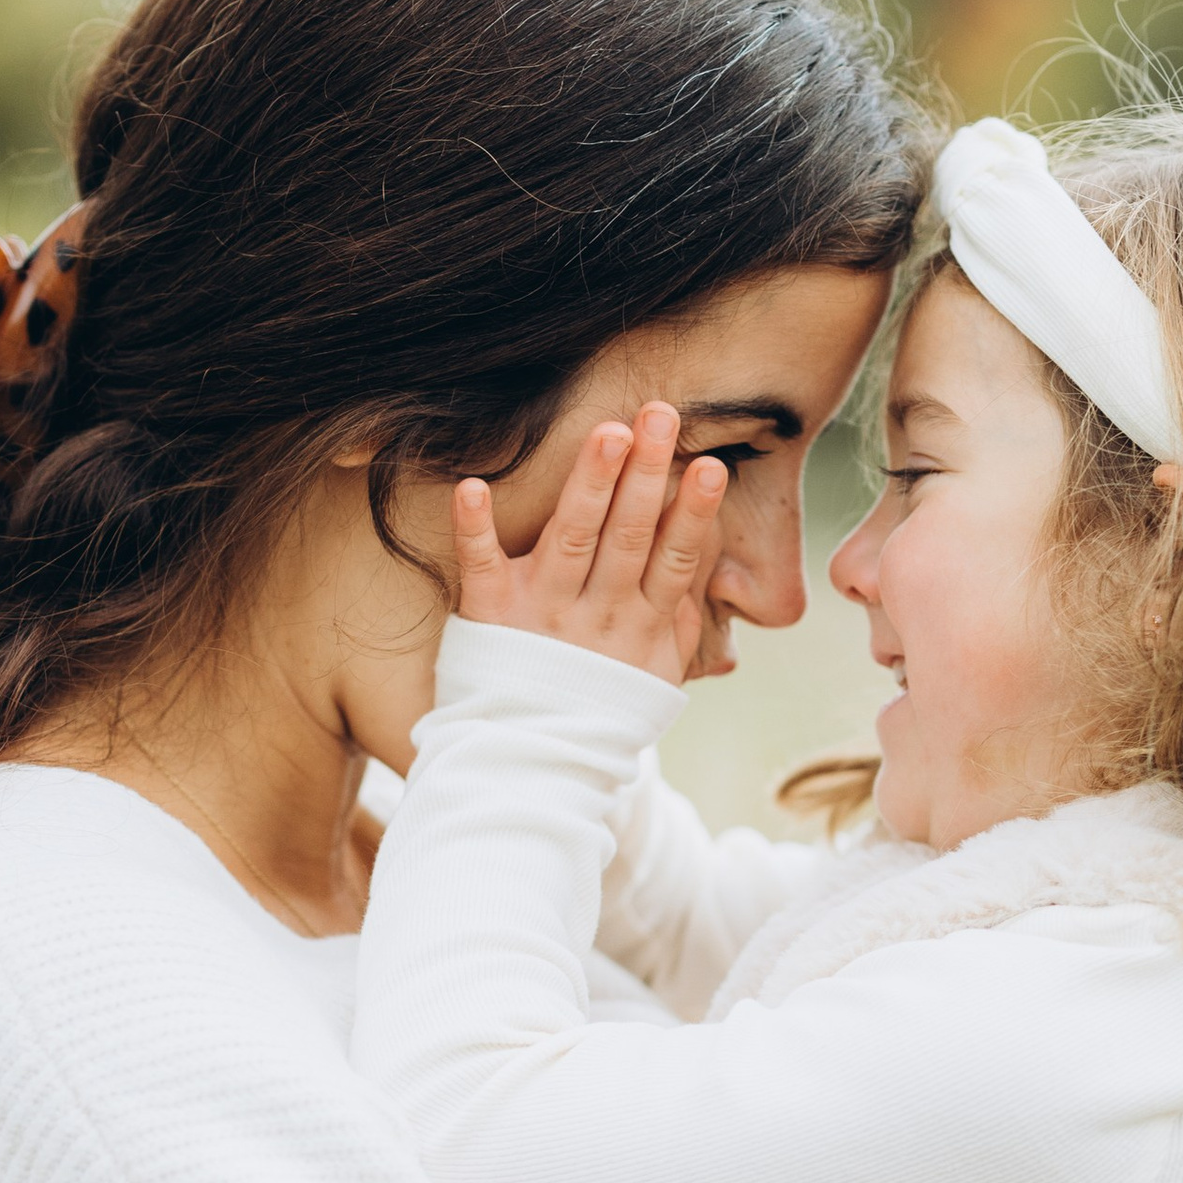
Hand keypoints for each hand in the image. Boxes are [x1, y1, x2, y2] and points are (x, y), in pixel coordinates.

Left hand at [452, 403, 727, 684]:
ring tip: (610, 432)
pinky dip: (474, 527)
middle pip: (628, 535)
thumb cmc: (600, 712)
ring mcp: (542, 613)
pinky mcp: (490, 617)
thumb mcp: (656, 680)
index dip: (692, 514)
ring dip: (590, 482)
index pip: (672, 561)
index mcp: (639, 627)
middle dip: (647, 473)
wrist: (532, 768)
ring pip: (571, 537)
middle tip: (661, 415)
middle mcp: (594, 615)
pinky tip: (472, 486)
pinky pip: (480, 566)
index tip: (710, 467)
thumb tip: (702, 572)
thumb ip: (681, 626)